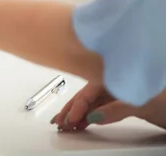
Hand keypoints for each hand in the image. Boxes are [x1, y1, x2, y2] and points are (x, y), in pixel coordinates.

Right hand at [51, 84, 165, 130]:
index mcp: (114, 76)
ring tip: (65, 124)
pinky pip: (100, 107)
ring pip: (91, 102)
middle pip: (86, 96)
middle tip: (59, 123)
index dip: (77, 106)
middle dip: (71, 109)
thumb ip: (115, 109)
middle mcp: (114, 82)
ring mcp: (118, 92)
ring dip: (78, 114)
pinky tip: (83, 122)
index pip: (88, 91)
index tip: (69, 120)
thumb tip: (93, 117)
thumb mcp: (141, 104)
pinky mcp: (123, 102)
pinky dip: (90, 116)